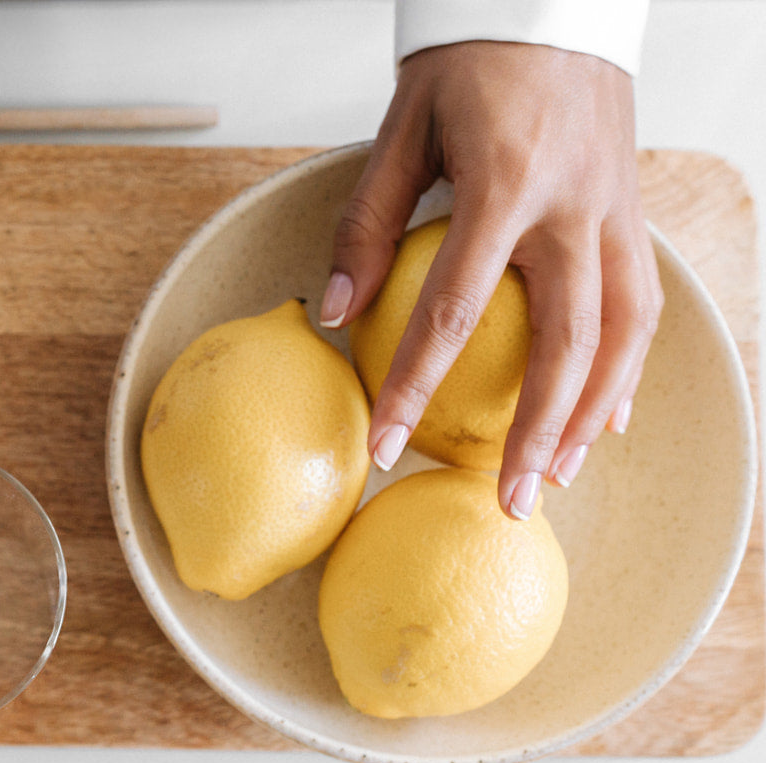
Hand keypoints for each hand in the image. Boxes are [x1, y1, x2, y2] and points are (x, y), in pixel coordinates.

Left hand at [321, 41, 661, 518]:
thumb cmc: (468, 63)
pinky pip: (641, 303)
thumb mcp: (399, 131)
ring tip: (557, 477)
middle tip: (506, 502)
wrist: (551, 2)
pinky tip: (603, 416)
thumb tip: (332, 316)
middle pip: (564, 344)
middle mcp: (572, 208)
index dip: (418, 387)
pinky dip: (627, 367)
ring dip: (590, 414)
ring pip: (621, 334)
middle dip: (535, 432)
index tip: (388, 448)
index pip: (454, 313)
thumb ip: (367, 226)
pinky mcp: (630, 209)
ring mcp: (614, 210)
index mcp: (505, 188)